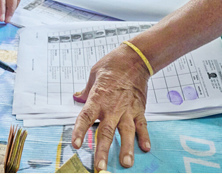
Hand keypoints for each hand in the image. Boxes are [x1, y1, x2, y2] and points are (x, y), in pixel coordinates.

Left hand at [73, 43, 151, 170]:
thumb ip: (86, 89)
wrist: (135, 58)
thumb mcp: (94, 74)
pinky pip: (142, 125)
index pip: (86, 117)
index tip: (76, 145)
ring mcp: (127, 110)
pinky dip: (144, 137)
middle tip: (100, 166)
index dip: (79, 132)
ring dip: (125, 148)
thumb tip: (77, 96)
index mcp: (98, 98)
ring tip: (125, 163)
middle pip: (106, 131)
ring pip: (126, 132)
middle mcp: (112, 107)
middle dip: (102, 150)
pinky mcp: (139, 109)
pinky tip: (145, 148)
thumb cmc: (113, 64)